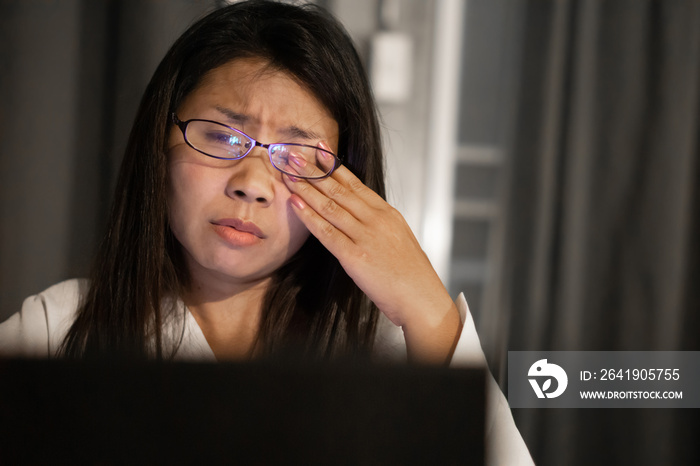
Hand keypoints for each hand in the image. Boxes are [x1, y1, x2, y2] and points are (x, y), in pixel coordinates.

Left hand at [283, 145, 461, 362]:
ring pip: (330, 206)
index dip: (333, 165)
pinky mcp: (356, 257)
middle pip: (339, 189)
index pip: (355, 183)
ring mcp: (366, 237)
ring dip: (306, 188)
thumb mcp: (398, 238)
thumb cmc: (410, 274)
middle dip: (313, 170)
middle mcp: (376, 220)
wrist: (422, 299)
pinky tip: (295, 203)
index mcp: (387, 213)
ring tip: (288, 173)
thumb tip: (358, 213)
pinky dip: (309, 216)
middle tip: (293, 154)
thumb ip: (378, 224)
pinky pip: (327, 232)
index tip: (317, 149)